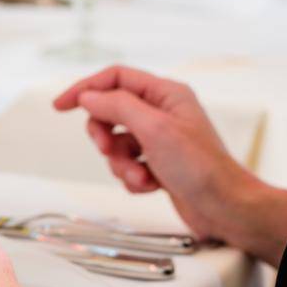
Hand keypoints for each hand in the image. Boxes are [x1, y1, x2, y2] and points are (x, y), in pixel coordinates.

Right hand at [54, 66, 286, 263]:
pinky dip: (132, 178)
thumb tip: (88, 96)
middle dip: (105, 136)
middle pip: (111, 113)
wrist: (225, 209)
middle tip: (109, 150)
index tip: (61, 106)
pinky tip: (150, 186)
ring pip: (117, 144)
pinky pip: (127, 166)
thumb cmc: (201, 167)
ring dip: (121, 164)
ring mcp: (160, 140)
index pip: (116, 78)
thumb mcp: (154, 129)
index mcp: (166, 94)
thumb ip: (117, 106)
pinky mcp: (159, 165)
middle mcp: (163, 113)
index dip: (86, 88)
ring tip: (140, 176)